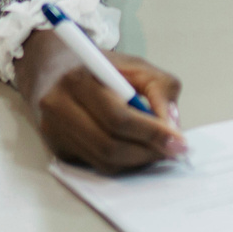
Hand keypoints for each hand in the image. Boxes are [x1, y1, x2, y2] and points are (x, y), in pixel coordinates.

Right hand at [14, 27, 187, 172]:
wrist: (54, 68)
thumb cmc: (101, 68)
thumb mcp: (137, 66)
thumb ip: (162, 89)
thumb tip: (172, 127)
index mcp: (79, 80)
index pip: (118, 118)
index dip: (152, 133)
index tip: (178, 141)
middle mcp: (59, 107)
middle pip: (110, 145)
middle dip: (148, 152)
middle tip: (172, 151)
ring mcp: (53, 131)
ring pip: (103, 161)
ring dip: (137, 162)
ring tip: (158, 150)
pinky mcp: (55, 147)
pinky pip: (95, 165)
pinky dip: (122, 163)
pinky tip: (136, 150)